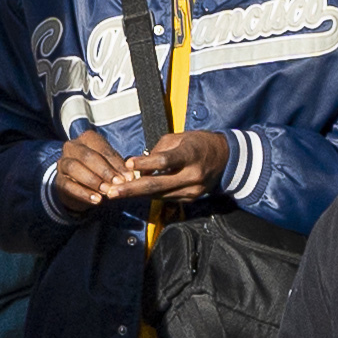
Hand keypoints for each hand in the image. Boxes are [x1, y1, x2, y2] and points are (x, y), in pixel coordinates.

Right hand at [49, 131, 146, 213]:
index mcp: (87, 139)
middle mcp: (72, 147)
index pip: (102, 149)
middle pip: (87, 156)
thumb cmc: (98, 171)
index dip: (116, 163)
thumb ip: (117, 167)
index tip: (129, 177)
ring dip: (93, 180)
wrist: (78, 186)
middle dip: (105, 171)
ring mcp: (63, 163)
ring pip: (75, 168)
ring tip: (107, 191)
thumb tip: (129, 175)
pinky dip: (83, 193)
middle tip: (119, 183)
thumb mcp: (109, 165)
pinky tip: (96, 200)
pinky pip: (68, 185)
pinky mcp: (58, 180)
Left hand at [109, 129, 234, 204]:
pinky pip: (165, 197)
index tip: (128, 164)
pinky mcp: (190, 199)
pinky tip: (134, 193)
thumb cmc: (199, 143)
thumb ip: (159, 150)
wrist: (225, 159)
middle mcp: (192, 175)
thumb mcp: (180, 138)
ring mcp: (192, 190)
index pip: (166, 161)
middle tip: (112, 192)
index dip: (146, 163)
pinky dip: (150, 194)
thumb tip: (139, 165)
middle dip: (132, 189)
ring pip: (159, 194)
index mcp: (191, 155)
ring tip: (116, 193)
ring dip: (136, 194)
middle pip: (158, 185)